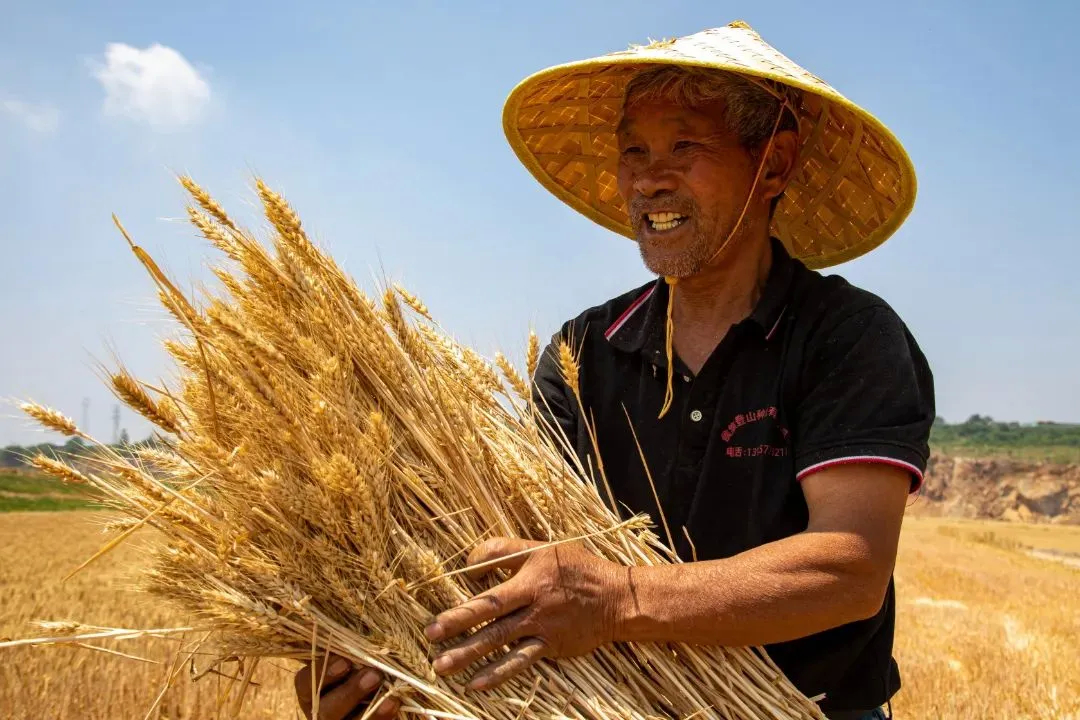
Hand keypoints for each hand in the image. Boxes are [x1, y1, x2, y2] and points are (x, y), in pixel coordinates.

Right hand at [294, 654, 400, 719]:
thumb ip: (349, 648)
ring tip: (391, 698)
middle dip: (351, 692)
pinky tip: (395, 704)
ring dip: (371, 711)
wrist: (374, 694)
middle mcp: (320, 710)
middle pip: (326, 708)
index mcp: (312, 688)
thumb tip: (357, 619)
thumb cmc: (359, 664)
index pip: (305, 682)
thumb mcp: (350, 657)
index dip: (322, 673)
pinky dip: (381, 718)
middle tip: (374, 676)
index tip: (345, 661)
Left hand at [424, 538, 627, 690]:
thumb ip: (507, 551)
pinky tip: (476, 684)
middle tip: (430, 634)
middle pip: (490, 611)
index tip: (456, 585)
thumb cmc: (578, 569)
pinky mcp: (551, 646)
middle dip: (458, 623)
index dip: (472, 579)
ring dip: (469, 654)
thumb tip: (470, 562)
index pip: (495, 573)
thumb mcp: (545, 549)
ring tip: (442, 666)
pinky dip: (498, 673)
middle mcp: (534, 599)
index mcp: (532, 572)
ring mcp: (542, 625)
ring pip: (500, 640)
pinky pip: (520, 661)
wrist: (618, 599)